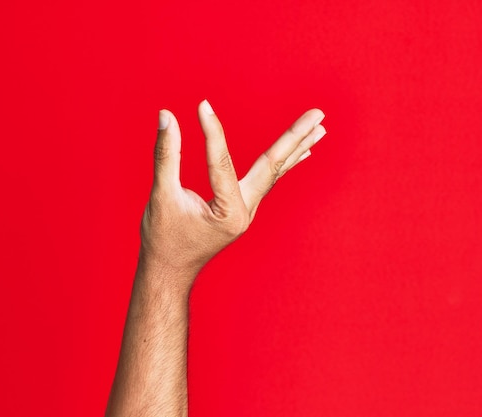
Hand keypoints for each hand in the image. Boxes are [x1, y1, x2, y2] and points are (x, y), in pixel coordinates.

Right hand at [139, 100, 325, 292]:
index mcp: (228, 213)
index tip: (203, 106)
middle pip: (273, 167)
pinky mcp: (242, 209)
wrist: (168, 272)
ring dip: (296, 147)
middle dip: (295, 137)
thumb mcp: (161, 196)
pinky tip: (301, 151)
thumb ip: (165, 155)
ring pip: (275, 173)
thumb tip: (166, 116)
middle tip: (319, 113)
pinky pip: (268, 180)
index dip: (212, 133)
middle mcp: (245, 212)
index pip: (222, 164)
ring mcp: (247, 211)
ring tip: (320, 127)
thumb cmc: (163, 239)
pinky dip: (284, 163)